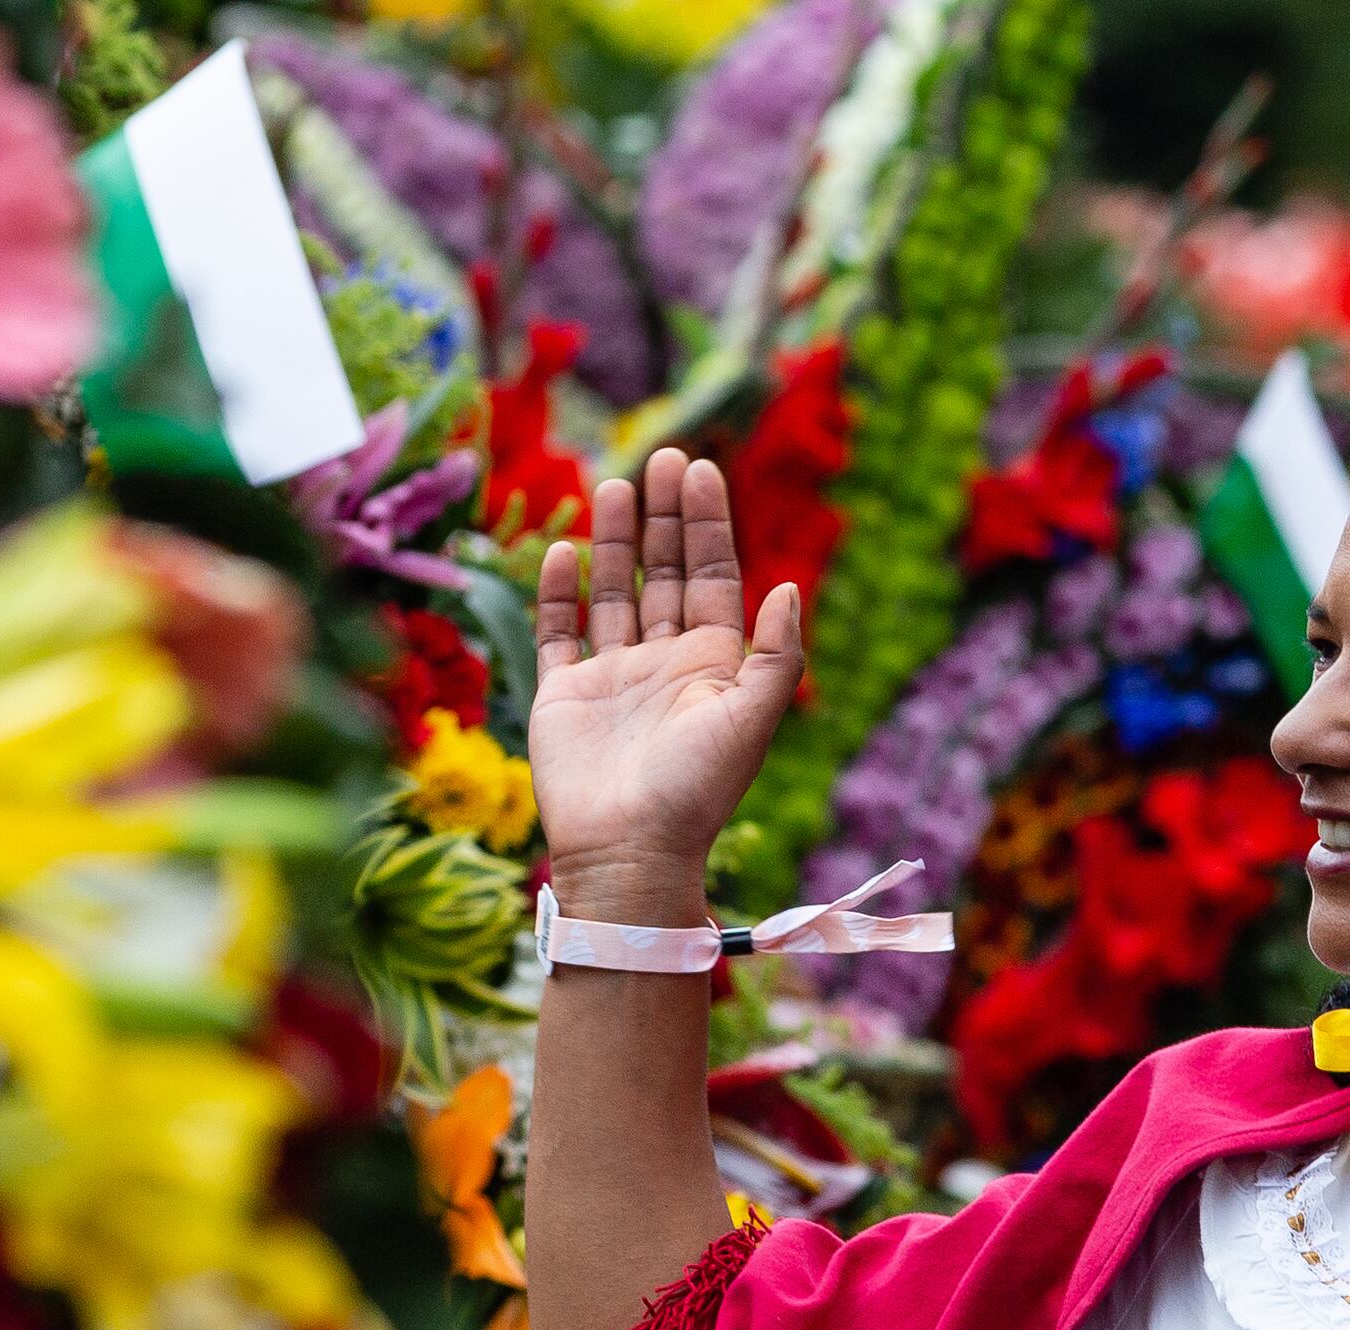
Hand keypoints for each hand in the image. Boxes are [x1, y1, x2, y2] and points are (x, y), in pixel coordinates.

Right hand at [522, 445, 806, 916]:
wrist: (629, 852)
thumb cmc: (696, 791)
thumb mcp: (752, 720)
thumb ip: (777, 654)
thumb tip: (790, 586)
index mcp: (713, 667)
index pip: (711, 578)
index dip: (707, 525)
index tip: (700, 469)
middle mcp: (664, 665)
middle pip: (664, 574)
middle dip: (665, 518)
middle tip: (663, 457)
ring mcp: (612, 678)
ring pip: (614, 592)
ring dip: (616, 541)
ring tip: (617, 485)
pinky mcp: (563, 695)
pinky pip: (559, 632)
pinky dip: (559, 592)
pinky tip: (564, 551)